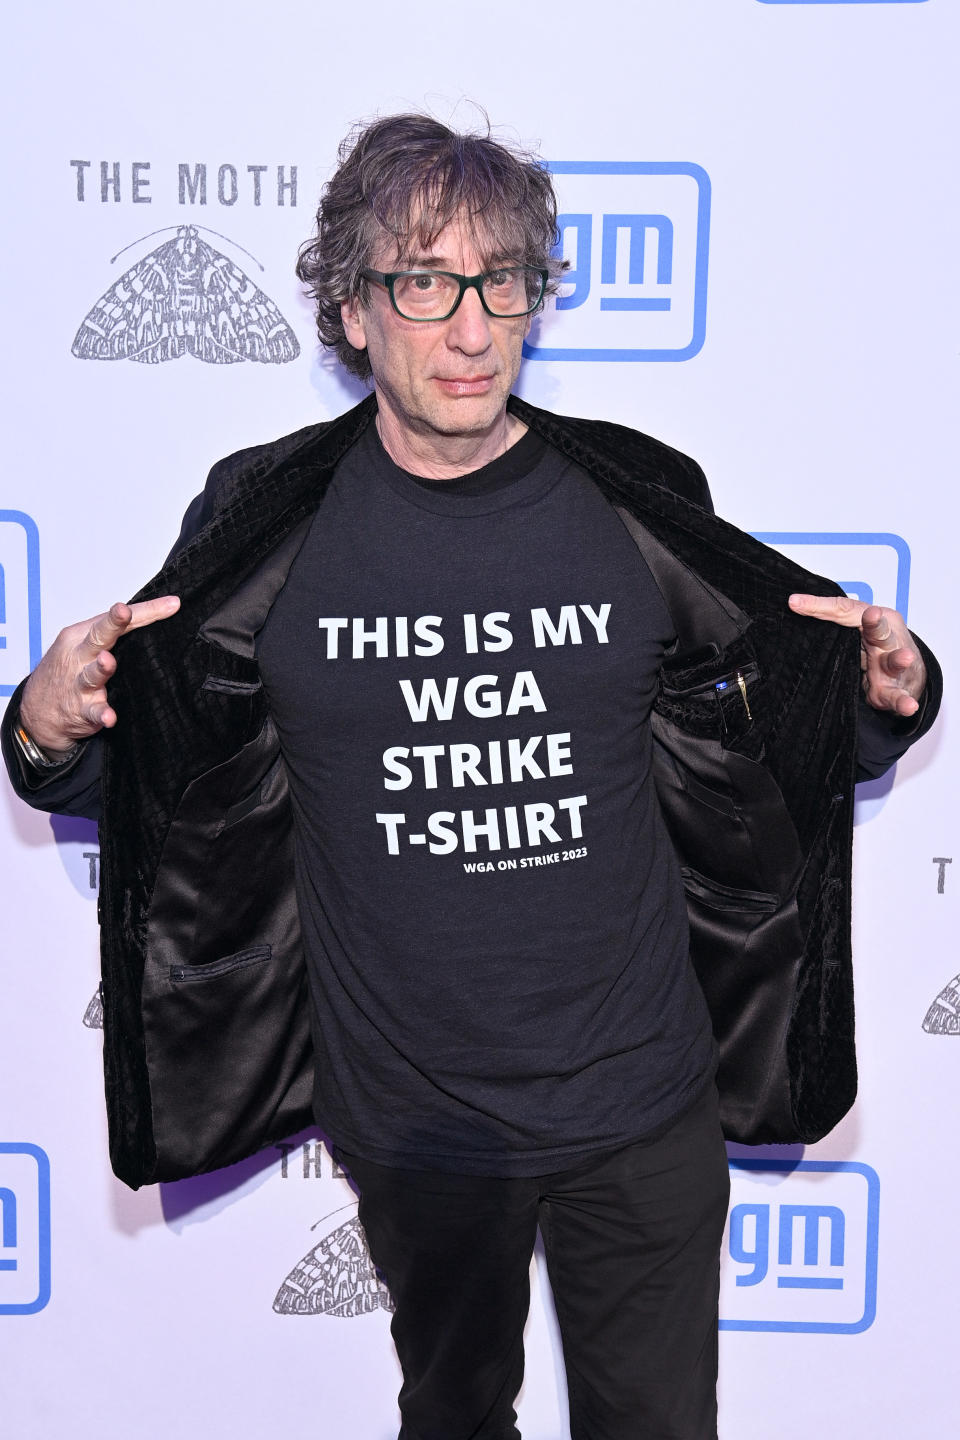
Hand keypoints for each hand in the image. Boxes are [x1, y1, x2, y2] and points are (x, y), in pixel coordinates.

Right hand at [19, 597, 180, 753]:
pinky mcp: (81, 710)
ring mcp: (79, 684)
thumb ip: (119, 633)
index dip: (146, 611)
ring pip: (92, 674)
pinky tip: (109, 716)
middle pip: (98, 637)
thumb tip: (161, 616)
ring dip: (101, 668)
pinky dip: (101, 713)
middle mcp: (80, 656)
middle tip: (123, 612)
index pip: (117, 620)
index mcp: (82, 636)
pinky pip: (93, 711)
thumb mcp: (86, 645)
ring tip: (107, 661)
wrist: (38, 710)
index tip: (172, 605)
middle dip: (112, 623)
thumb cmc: (70, 670)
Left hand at [788, 594, 925, 717]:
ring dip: (899, 659)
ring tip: (904, 657)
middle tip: (872, 615)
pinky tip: (909, 705)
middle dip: (875, 623)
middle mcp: (886, 639)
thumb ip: (830, 619)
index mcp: (872, 620)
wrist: (906, 675)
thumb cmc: (874, 646)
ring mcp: (893, 665)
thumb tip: (792, 603)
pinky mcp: (897, 690)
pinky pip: (900, 696)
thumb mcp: (852, 631)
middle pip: (879, 630)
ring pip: (895, 660)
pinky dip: (905, 702)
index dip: (819, 607)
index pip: (845, 611)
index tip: (795, 602)